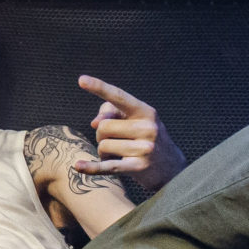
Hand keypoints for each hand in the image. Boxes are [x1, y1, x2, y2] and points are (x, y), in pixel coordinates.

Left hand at [73, 75, 185, 190]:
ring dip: (104, 151)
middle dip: (102, 135)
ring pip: (103, 145)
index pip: (119, 97)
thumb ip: (110, 112)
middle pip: (103, 127)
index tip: (81, 80)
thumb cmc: (145, 137)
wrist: (171, 167)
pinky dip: (92, 167)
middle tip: (116, 141)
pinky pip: (108, 166)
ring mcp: (145, 148)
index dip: (99, 88)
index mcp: (146, 111)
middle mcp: (148, 128)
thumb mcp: (133, 120)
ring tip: (119, 154)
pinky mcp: (138, 167)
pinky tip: (78, 166)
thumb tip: (95, 123)